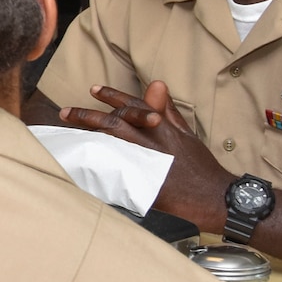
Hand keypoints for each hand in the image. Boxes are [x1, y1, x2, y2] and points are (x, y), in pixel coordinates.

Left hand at [59, 80, 228, 227]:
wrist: (216, 197)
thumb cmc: (200, 165)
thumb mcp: (186, 133)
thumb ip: (168, 110)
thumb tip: (156, 85)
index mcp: (164, 128)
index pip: (133, 105)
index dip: (111, 95)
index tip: (92, 88)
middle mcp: (155, 141)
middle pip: (115, 122)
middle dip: (87, 115)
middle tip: (65, 112)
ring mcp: (149, 163)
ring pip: (112, 144)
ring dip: (88, 137)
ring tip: (68, 134)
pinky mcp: (146, 184)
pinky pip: (116, 173)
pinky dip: (99, 167)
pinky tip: (82, 164)